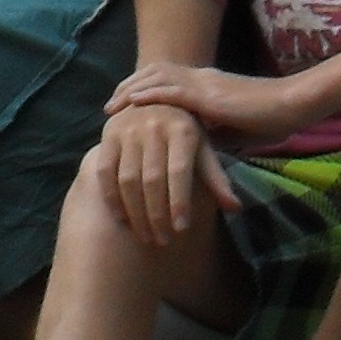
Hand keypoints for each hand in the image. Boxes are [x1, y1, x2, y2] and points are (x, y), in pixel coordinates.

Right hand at [91, 102, 238, 246]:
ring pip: (128, 179)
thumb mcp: (202, 147)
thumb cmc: (183, 130)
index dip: (179, 201)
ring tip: (145, 236)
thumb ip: (215, 177)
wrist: (153, 99)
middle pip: (152, 179)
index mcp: (181, 128)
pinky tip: (121, 218)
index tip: (181, 230)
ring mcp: (128, 128)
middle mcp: (153, 125)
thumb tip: (235, 207)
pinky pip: (105, 171)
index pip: (179, 171)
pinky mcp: (109, 134)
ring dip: (135, 213)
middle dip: (157, 215)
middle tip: (162, 241)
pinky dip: (111, 197)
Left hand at [110, 62, 306, 145]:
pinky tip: (135, 101)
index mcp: (206, 84)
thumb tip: (197, 146)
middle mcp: (201, 77)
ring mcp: (205, 83)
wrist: (292, 105)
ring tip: (113, 105)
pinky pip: (174, 91)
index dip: (143, 87)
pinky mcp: (211, 95)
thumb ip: (214, 132)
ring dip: (133, 90)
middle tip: (110, 104)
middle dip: (130, 86)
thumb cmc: (270, 117)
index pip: (167, 79)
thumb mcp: (234, 127)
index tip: (123, 101)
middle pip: (156, 74)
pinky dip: (151, 94)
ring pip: (159, 79)